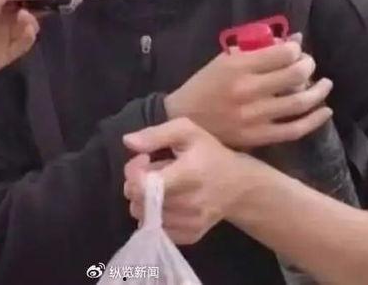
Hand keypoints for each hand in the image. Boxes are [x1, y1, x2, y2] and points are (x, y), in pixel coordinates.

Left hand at [0, 0, 50, 80]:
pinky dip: (29, 36)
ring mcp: (8, 36)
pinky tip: (27, 31)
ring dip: (33, 20)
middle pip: (31, 7)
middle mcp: (5, 17)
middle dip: (42, 2)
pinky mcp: (10, 53)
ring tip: (26, 18)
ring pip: (31, 25)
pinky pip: (26, 43)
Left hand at [123, 118, 246, 244]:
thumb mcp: (187, 131)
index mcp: (188, 174)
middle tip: (150, 171)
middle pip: (139, 202)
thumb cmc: (209, 153)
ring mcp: (190, 223)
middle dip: (136, 185)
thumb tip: (128, 142)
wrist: (239, 185)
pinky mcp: (191, 236)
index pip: (144, 186)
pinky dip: (154, 216)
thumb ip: (156, 134)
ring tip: (159, 186)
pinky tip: (165, 201)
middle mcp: (190, 204)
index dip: (134, 172)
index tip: (143, 159)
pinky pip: (156, 230)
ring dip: (144, 200)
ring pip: (144, 217)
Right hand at [164, 41, 332, 147]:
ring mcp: (254, 116)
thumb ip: (255, 51)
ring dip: (317, 91)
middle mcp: (248, 90)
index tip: (295, 50)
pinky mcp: (257, 137)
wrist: (182, 119)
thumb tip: (293, 41)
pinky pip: (294, 129)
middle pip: (294, 76)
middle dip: (308, 66)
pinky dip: (314, 120)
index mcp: (237, 66)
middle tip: (308, 64)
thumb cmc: (203, 85)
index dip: (295, 50)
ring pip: (298, 102)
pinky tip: (324, 110)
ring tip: (324, 84)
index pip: (281, 54)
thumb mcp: (223, 61)